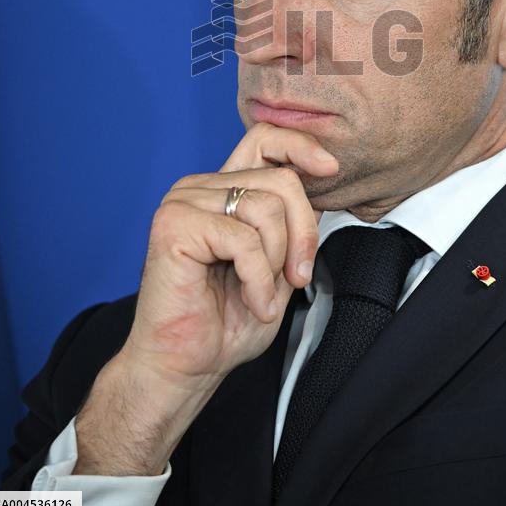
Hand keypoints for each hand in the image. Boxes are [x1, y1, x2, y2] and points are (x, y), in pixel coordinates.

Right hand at [123, 122, 338, 383]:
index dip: (301, 146)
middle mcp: (201, 187)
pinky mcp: (174, 225)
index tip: (330, 170)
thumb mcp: (277, 266)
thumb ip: (292, 225)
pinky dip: (257, 279)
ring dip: (276, 262)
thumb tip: (319, 189)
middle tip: (297, 277)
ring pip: (267, 208)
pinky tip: (251, 303)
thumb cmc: (225, 322)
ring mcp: (184, 202)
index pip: (264, 139)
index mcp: (223, 191)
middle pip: (280, 180)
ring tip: (260, 294)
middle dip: (303, 233)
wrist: (184, 366)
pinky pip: (243, 240)